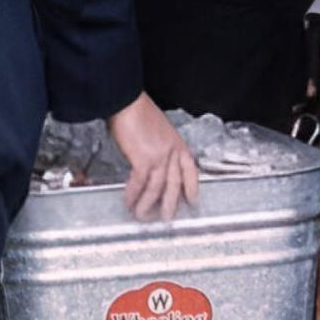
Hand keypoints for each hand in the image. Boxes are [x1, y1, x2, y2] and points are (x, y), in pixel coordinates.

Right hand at [107, 93, 199, 221]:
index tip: (192, 200)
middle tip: (166, 218)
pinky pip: (139, 184)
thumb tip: (150, 160)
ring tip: (142, 216)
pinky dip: (133, 195)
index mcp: (177, 143)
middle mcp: (171, 152)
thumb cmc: (137, 110)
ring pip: (157, 189)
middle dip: (170, 203)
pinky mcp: (143, 160)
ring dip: (148, 205)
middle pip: (175, 184)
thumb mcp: (157, 129)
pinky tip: (128, 202)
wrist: (126, 101)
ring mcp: (159, 157)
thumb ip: (159, 146)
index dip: (192, 186)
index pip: (190, 169)